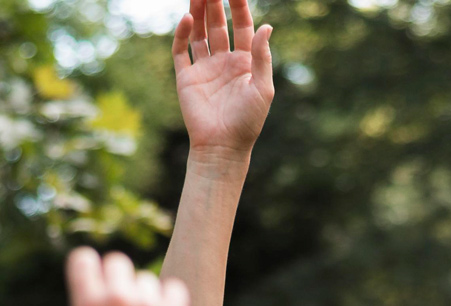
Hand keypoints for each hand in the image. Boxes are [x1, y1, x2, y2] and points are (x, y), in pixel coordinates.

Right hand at [67, 249, 190, 305]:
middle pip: (118, 262)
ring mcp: (146, 305)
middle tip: (124, 301)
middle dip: (119, 278)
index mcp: (88, 304)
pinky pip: (173, 288)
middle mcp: (116, 299)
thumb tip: (100, 285)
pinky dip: (170, 300)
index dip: (89, 266)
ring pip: (146, 279)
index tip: (96, 277)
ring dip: (145, 296)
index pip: (83, 259)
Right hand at [172, 0, 273, 158]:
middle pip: (218, 25)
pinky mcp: (186, 77)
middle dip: (215, 4)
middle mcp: (224, 61)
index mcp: (245, 62)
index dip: (239, 7)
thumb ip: (263, 57)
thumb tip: (267, 26)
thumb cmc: (248, 122)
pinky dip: (183, 34)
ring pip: (199, 33)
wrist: (223, 147)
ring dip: (198, 13)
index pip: (242, 26)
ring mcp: (204, 68)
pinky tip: (187, 19)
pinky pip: (182, 51)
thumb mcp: (262, 88)